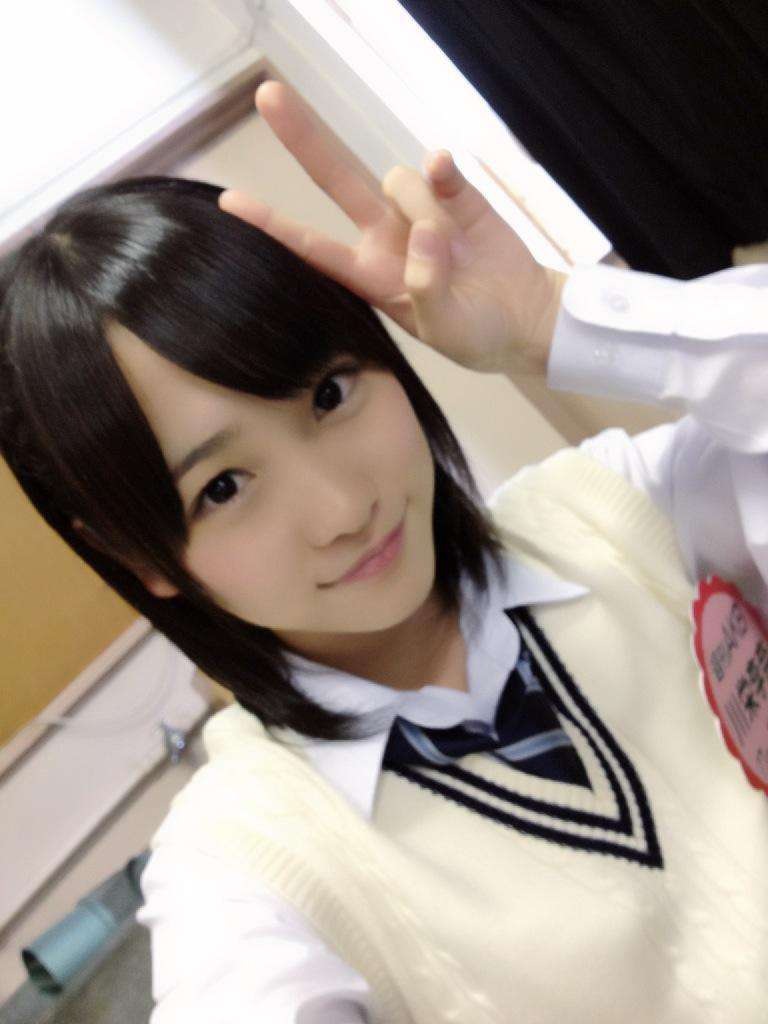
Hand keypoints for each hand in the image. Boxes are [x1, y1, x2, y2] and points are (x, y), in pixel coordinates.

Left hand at [219, 80, 566, 376]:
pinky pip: (436, 166)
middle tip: (268, 94)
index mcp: (371, 276)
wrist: (529, 319)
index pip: (314, 248)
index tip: (230, 204)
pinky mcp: (455, 194)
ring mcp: (419, 210)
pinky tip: (448, 176)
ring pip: (397, 178)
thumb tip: (426, 231)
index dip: (273, 226)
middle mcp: (386, 236)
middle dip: (304, 138)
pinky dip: (441, 168)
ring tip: (454, 248)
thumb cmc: (477, 334)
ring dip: (420, 206)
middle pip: (336, 179)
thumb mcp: (446, 329)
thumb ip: (429, 288)